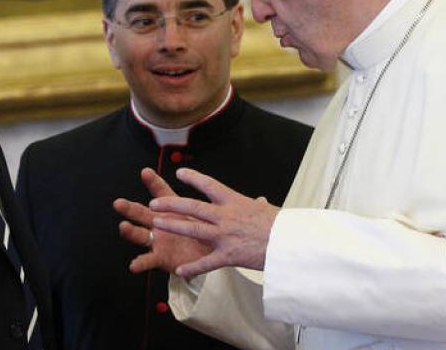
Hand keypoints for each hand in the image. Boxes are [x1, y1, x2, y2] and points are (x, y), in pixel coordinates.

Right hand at [114, 168, 211, 273]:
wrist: (206, 255)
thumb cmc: (203, 231)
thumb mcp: (202, 214)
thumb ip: (201, 202)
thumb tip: (211, 182)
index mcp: (171, 209)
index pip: (161, 192)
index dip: (153, 182)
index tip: (146, 172)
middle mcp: (159, 223)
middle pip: (141, 213)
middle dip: (129, 208)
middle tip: (118, 203)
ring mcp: (157, 240)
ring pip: (140, 234)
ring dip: (130, 231)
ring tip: (123, 227)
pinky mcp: (159, 257)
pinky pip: (148, 260)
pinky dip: (140, 263)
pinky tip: (134, 265)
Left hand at [148, 168, 279, 278]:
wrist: (290, 244)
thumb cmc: (283, 227)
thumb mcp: (268, 211)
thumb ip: (257, 207)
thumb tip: (260, 202)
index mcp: (235, 202)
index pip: (210, 185)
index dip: (193, 178)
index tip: (180, 173)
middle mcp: (226, 216)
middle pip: (193, 206)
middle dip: (171, 204)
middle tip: (155, 203)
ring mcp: (225, 235)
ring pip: (192, 228)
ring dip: (173, 225)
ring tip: (156, 223)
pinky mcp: (228, 256)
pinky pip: (206, 262)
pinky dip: (192, 268)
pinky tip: (180, 271)